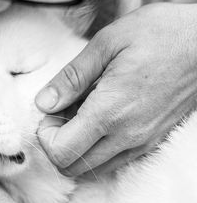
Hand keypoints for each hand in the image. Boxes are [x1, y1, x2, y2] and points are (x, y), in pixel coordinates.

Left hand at [35, 3, 196, 175]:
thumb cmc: (159, 34)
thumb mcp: (106, 44)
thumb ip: (71, 77)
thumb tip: (44, 102)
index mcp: (110, 110)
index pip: (61, 151)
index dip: (44, 135)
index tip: (49, 111)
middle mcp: (126, 135)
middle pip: (73, 166)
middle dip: (56, 143)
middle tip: (59, 113)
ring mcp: (142, 141)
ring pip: (94, 168)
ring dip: (76, 147)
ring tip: (78, 113)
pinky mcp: (152, 139)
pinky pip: (115, 159)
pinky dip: (97, 146)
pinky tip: (99, 116)